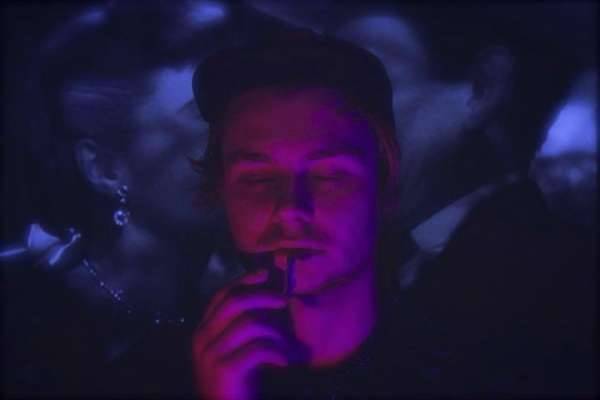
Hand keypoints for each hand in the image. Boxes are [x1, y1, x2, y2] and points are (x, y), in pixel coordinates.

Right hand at [192, 268, 290, 399]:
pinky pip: (258, 348)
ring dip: (275, 331)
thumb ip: (240, 326)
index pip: (221, 295)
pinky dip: (277, 353)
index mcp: (202, 331)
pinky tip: (285, 362)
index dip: (243, 281)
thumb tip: (266, 296)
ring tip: (286, 344)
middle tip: (284, 301)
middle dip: (263, 296)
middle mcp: (201, 339)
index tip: (265, 273)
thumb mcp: (234, 350)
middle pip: (234, 302)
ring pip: (250, 323)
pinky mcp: (225, 369)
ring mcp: (211, 354)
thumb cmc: (236, 383)